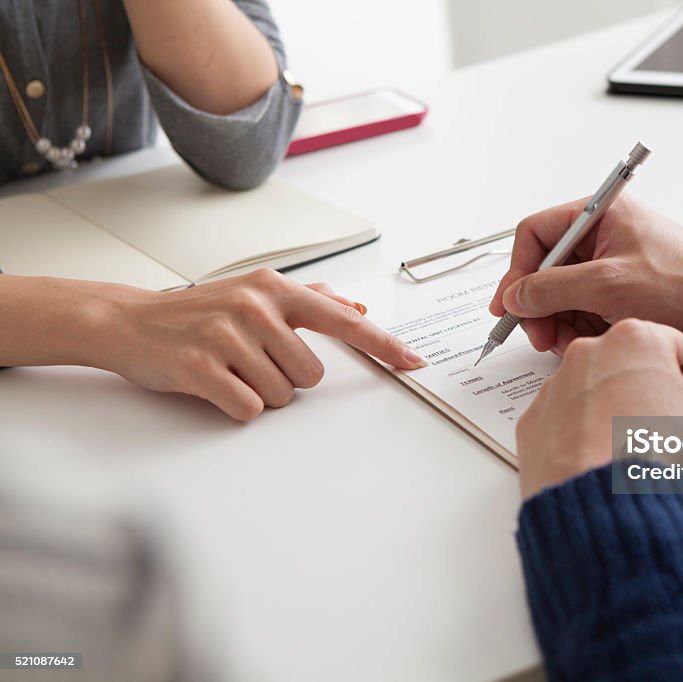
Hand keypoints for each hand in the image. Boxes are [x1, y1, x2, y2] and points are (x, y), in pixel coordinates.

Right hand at [94, 269, 425, 420]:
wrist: (128, 321)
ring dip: (260, 392)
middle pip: (311, 374)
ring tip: (230, 369)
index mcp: (274, 289)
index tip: (414, 361)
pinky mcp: (201, 368)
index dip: (383, 345)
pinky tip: (214, 385)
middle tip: (250, 360)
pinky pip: (249, 410)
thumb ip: (309, 299)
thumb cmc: (198, 312)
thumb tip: (356, 308)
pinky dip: (236, 407)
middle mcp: (255, 308)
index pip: (343, 321)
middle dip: (286, 378)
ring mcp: (227, 336)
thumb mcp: (254, 293)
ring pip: (282, 396)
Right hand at [489, 195, 682, 366]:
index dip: (517, 270)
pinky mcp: (622, 294)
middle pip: (545, 267)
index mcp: (602, 214)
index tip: (509, 305)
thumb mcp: (608, 286)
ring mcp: (613, 266)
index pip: (536, 233)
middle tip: (539, 334)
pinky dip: (579, 329)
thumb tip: (515, 296)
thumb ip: (552, 289)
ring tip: (571, 342)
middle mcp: (605, 235)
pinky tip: (591, 342)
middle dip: (539, 304)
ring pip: (562, 294)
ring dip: (559, 322)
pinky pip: (583, 310)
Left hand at [515, 319, 682, 498]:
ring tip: (630, 452)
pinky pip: (564, 420)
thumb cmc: (655, 460)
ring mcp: (554, 388)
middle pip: (630, 364)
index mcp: (634, 339)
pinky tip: (601, 461)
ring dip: (613, 413)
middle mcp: (587, 354)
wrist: (605, 509)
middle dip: (648, 392)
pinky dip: (581, 434)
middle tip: (664, 431)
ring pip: (594, 391)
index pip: (675, 346)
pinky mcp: (533, 422)